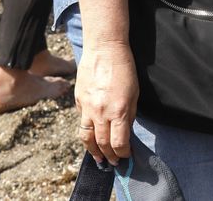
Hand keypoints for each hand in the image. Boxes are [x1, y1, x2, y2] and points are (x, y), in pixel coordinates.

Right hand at [76, 41, 137, 166]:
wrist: (104, 49)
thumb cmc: (124, 69)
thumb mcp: (134, 93)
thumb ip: (129, 115)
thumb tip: (125, 133)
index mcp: (119, 111)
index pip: (119, 143)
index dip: (123, 154)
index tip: (127, 157)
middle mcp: (101, 113)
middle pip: (102, 144)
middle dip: (109, 156)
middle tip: (113, 163)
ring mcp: (87, 108)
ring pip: (86, 137)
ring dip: (93, 151)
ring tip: (98, 158)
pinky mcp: (78, 101)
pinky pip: (82, 121)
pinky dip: (87, 131)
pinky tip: (92, 136)